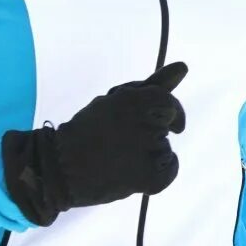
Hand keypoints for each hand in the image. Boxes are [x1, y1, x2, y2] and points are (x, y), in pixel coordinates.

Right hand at [0, 60, 187, 225]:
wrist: (61, 168)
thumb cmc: (89, 129)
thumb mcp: (118, 100)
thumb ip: (154, 85)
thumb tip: (184, 67)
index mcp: (134, 100)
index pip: (166, 102)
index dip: (165, 110)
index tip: (159, 118)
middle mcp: (144, 124)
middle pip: (166, 124)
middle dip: (151, 129)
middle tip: (124, 140)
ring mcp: (148, 153)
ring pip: (165, 148)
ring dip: (150, 152)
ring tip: (120, 157)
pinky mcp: (150, 178)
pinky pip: (169, 170)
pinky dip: (158, 172)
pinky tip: (134, 171)